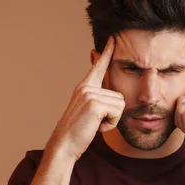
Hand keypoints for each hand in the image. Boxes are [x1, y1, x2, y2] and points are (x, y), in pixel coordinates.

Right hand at [47, 36, 125, 161]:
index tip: (113, 39)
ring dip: (112, 120)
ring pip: (120, 104)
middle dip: (113, 114)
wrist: (64, 145)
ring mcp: (89, 94)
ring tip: (95, 124)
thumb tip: (110, 96)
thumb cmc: (77, 132)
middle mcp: (86, 87)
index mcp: (84, 87)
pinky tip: (97, 127)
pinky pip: (118, 112)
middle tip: (95, 122)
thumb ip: (97, 100)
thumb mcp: (87, 112)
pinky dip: (111, 124)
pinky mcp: (95, 104)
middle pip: (119, 96)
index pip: (98, 66)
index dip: (107, 53)